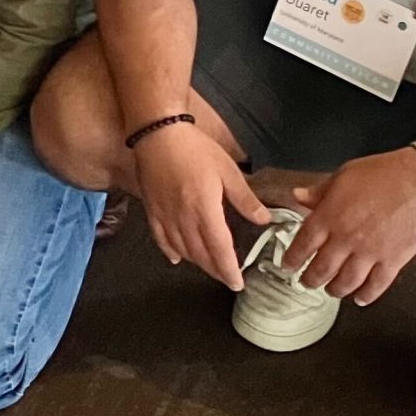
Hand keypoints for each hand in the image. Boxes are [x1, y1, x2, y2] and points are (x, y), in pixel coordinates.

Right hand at [134, 122, 272, 289]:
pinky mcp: (151, 209)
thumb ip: (245, 198)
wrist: (157, 132)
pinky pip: (160, 238)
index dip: (229, 270)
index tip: (237, 283)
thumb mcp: (227, 170)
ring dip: (197, 262)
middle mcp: (183, 218)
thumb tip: (263, 220)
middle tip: (227, 277)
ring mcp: (164, 215)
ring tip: (209, 266)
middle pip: (200, 254)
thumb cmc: (195, 148)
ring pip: (181, 250)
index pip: (219, 250)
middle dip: (215, 270)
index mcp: (205, 210)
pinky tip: (176, 258)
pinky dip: (169, 251)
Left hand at [282, 148, 415, 304]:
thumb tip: (298, 196)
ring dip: (335, 290)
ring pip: (347, 281)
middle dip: (311, 279)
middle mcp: (346, 239)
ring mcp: (370, 253)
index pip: (304, 243)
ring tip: (330, 291)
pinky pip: (377, 285)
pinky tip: (360, 298)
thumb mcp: (344, 175)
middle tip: (306, 283)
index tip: (287, 266)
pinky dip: (367, 295)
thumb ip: (320, 191)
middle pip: (322, 268)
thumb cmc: (382, 174)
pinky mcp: (393, 261)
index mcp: (330, 216)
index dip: (293, 258)